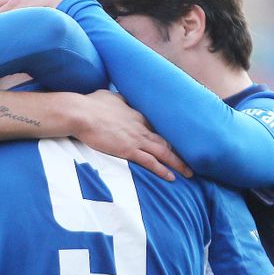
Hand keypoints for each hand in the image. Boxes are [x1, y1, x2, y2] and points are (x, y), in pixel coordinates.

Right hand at [70, 90, 191, 181]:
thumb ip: (118, 99)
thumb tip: (120, 97)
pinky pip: (150, 163)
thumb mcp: (109, 96)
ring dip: (178, 163)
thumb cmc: (90, 104)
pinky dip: (162, 170)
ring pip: (163, 153)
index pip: (157, 127)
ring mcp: (136, 139)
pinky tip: (172, 177)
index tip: (177, 144)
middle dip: (180, 152)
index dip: (168, 137)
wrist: (81, 113)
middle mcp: (141, 127)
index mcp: (137, 114)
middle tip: (192, 160)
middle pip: (166, 141)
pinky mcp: (128, 150)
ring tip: (189, 173)